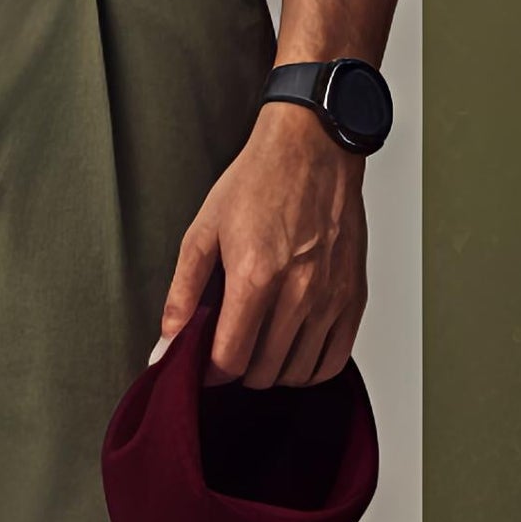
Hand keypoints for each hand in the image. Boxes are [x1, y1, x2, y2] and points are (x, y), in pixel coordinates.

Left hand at [158, 106, 367, 388]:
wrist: (313, 148)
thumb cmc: (260, 182)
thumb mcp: (204, 232)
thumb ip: (182, 294)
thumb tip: (166, 343)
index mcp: (255, 277)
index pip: (231, 359)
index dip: (210, 371)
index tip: (205, 363)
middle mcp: (298, 292)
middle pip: (263, 372)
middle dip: (239, 369)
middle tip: (230, 348)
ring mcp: (330, 297)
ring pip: (298, 372)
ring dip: (273, 371)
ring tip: (260, 348)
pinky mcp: (354, 296)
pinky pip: (334, 360)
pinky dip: (310, 368)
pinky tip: (293, 350)